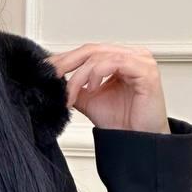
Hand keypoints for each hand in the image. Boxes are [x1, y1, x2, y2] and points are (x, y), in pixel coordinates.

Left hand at [45, 43, 170, 133]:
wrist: (138, 141)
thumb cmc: (122, 122)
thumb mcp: (89, 100)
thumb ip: (75, 87)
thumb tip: (53, 80)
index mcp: (119, 59)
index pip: (88, 52)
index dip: (65, 59)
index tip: (46, 69)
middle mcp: (131, 56)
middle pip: (92, 50)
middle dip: (67, 63)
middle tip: (51, 76)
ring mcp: (140, 61)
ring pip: (100, 57)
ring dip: (79, 76)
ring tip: (71, 95)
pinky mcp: (146, 70)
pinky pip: (116, 63)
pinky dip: (97, 74)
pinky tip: (92, 89)